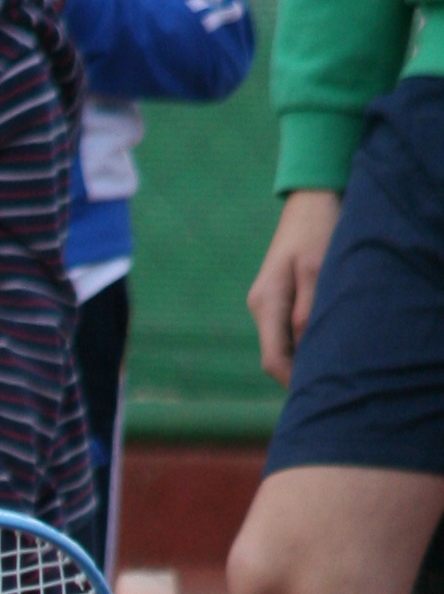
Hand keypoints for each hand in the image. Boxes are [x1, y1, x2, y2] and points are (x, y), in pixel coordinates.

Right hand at [248, 189, 341, 386]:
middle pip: (276, 356)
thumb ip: (308, 309)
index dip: (293, 382)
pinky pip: (287, 330)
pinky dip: (304, 341)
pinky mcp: (278, 297)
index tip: (318, 394)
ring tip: (331, 367)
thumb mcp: (317, 268)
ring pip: (282, 344)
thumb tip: (305, 346)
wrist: (311, 199)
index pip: (273, 359)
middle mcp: (261, 306)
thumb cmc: (317, 229)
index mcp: (266, 302)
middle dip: (299, 374)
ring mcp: (267, 302)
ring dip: (304, 357)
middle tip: (330, 387)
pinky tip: (324, 343)